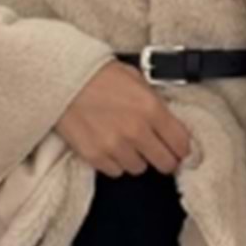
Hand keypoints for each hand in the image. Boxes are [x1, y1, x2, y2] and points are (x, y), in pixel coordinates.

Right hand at [56, 60, 197, 177]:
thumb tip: (169, 124)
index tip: (179, 150)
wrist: (62, 78)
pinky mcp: (95, 156)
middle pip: (165, 163)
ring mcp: (115, 146)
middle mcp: (136, 131)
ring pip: (139, 168)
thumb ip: (155, 103)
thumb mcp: (137, 79)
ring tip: (126, 143)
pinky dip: (115, 162)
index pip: (181, 144)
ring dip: (136, 158)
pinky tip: (109, 146)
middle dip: (165, 159)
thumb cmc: (99, 74)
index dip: (183, 149)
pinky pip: (115, 171)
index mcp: (151, 109)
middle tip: (158, 152)